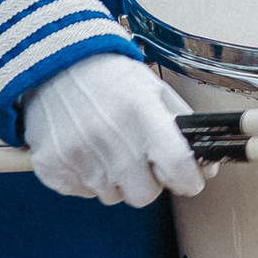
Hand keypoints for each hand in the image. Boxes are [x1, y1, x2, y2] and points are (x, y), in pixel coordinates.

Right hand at [21, 53, 204, 207]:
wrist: (56, 61)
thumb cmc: (110, 76)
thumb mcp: (154, 88)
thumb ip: (182, 125)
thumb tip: (207, 167)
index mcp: (141, 113)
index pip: (177, 166)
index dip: (189, 180)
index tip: (189, 180)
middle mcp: (109, 136)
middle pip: (144, 195)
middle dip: (148, 183)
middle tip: (139, 160)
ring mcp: (77, 153)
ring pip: (111, 196)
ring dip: (115, 180)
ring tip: (107, 147)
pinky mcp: (51, 164)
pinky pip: (81, 193)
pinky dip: (86, 178)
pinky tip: (84, 150)